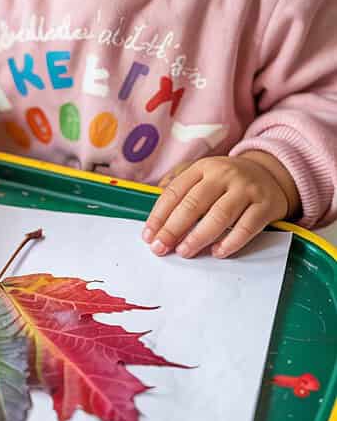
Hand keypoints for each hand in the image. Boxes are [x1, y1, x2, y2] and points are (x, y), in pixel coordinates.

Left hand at [143, 155, 293, 259]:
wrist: (271, 174)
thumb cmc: (228, 183)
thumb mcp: (205, 177)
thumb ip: (183, 195)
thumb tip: (157, 225)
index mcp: (203, 168)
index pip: (175, 192)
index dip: (159, 216)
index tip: (148, 236)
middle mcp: (223, 175)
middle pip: (194, 203)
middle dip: (173, 228)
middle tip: (160, 248)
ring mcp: (246, 189)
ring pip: (219, 215)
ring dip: (198, 236)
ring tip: (184, 252)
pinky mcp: (265, 205)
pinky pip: (246, 227)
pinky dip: (231, 242)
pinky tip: (218, 252)